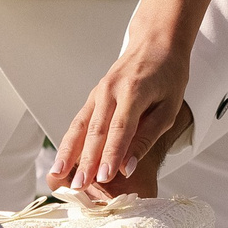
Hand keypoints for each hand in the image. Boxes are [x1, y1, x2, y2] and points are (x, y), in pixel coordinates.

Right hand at [52, 15, 191, 188]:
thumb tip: (129, 166)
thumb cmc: (168, 75)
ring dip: (69, 152)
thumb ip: (148, 137)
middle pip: (95, 131)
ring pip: (80, 126)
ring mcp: (98, 92)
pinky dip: (69, 141)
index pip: (120, 130)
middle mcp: (110, 91)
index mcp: (133, 91)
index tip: (103, 178)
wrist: (156, 42)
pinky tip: (63, 158)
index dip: (110, 155)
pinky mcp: (94, 96)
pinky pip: (79, 121)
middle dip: (86, 161)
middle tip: (79, 186)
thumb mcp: (169, 108)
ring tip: (59, 175)